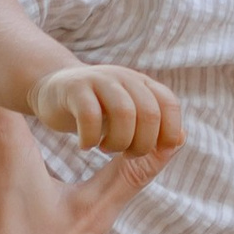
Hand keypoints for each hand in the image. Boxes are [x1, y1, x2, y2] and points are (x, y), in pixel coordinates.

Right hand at [33, 60, 184, 155]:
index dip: (165, 133)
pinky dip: (90, 138)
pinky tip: (84, 145)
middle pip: (149, 113)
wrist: (54, 91)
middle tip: (125, 155)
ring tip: (105, 149)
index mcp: (142, 85)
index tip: (149, 151)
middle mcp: (124, 78)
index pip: (169, 105)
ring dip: (118, 142)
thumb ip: (154, 128)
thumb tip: (180, 139)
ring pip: (124, 112)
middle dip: (141, 144)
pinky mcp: (73, 88)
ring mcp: (99, 80)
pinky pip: (89, 115)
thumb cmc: (98, 111)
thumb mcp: (129, 118)